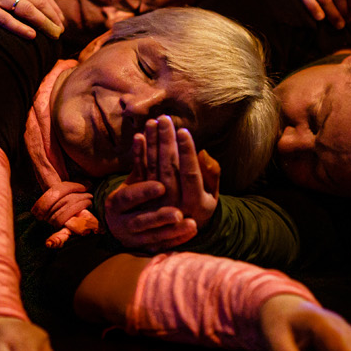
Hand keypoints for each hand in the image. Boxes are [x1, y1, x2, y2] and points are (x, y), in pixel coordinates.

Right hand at [0, 0, 63, 38]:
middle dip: (52, 16)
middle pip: (38, 0)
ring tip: (53, 35)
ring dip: (43, 23)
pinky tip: (31, 36)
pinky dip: (19, 27)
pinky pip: (5, 18)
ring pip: (26, 9)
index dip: (52, 5)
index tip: (60, 18)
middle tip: (61, 31)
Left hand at [104, 117, 219, 250]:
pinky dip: (138, 155)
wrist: (176, 232)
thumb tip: (204, 153)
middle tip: (164, 118)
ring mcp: (156, 202)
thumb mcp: (213, 195)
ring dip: (151, 143)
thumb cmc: (200, 206)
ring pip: (152, 168)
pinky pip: (139, 174)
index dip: (186, 152)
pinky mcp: (142, 199)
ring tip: (151, 123)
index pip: (190, 173)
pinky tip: (138, 137)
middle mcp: (174, 203)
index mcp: (195, 202)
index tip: (183, 130)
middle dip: (166, 141)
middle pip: (169, 167)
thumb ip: (212, 175)